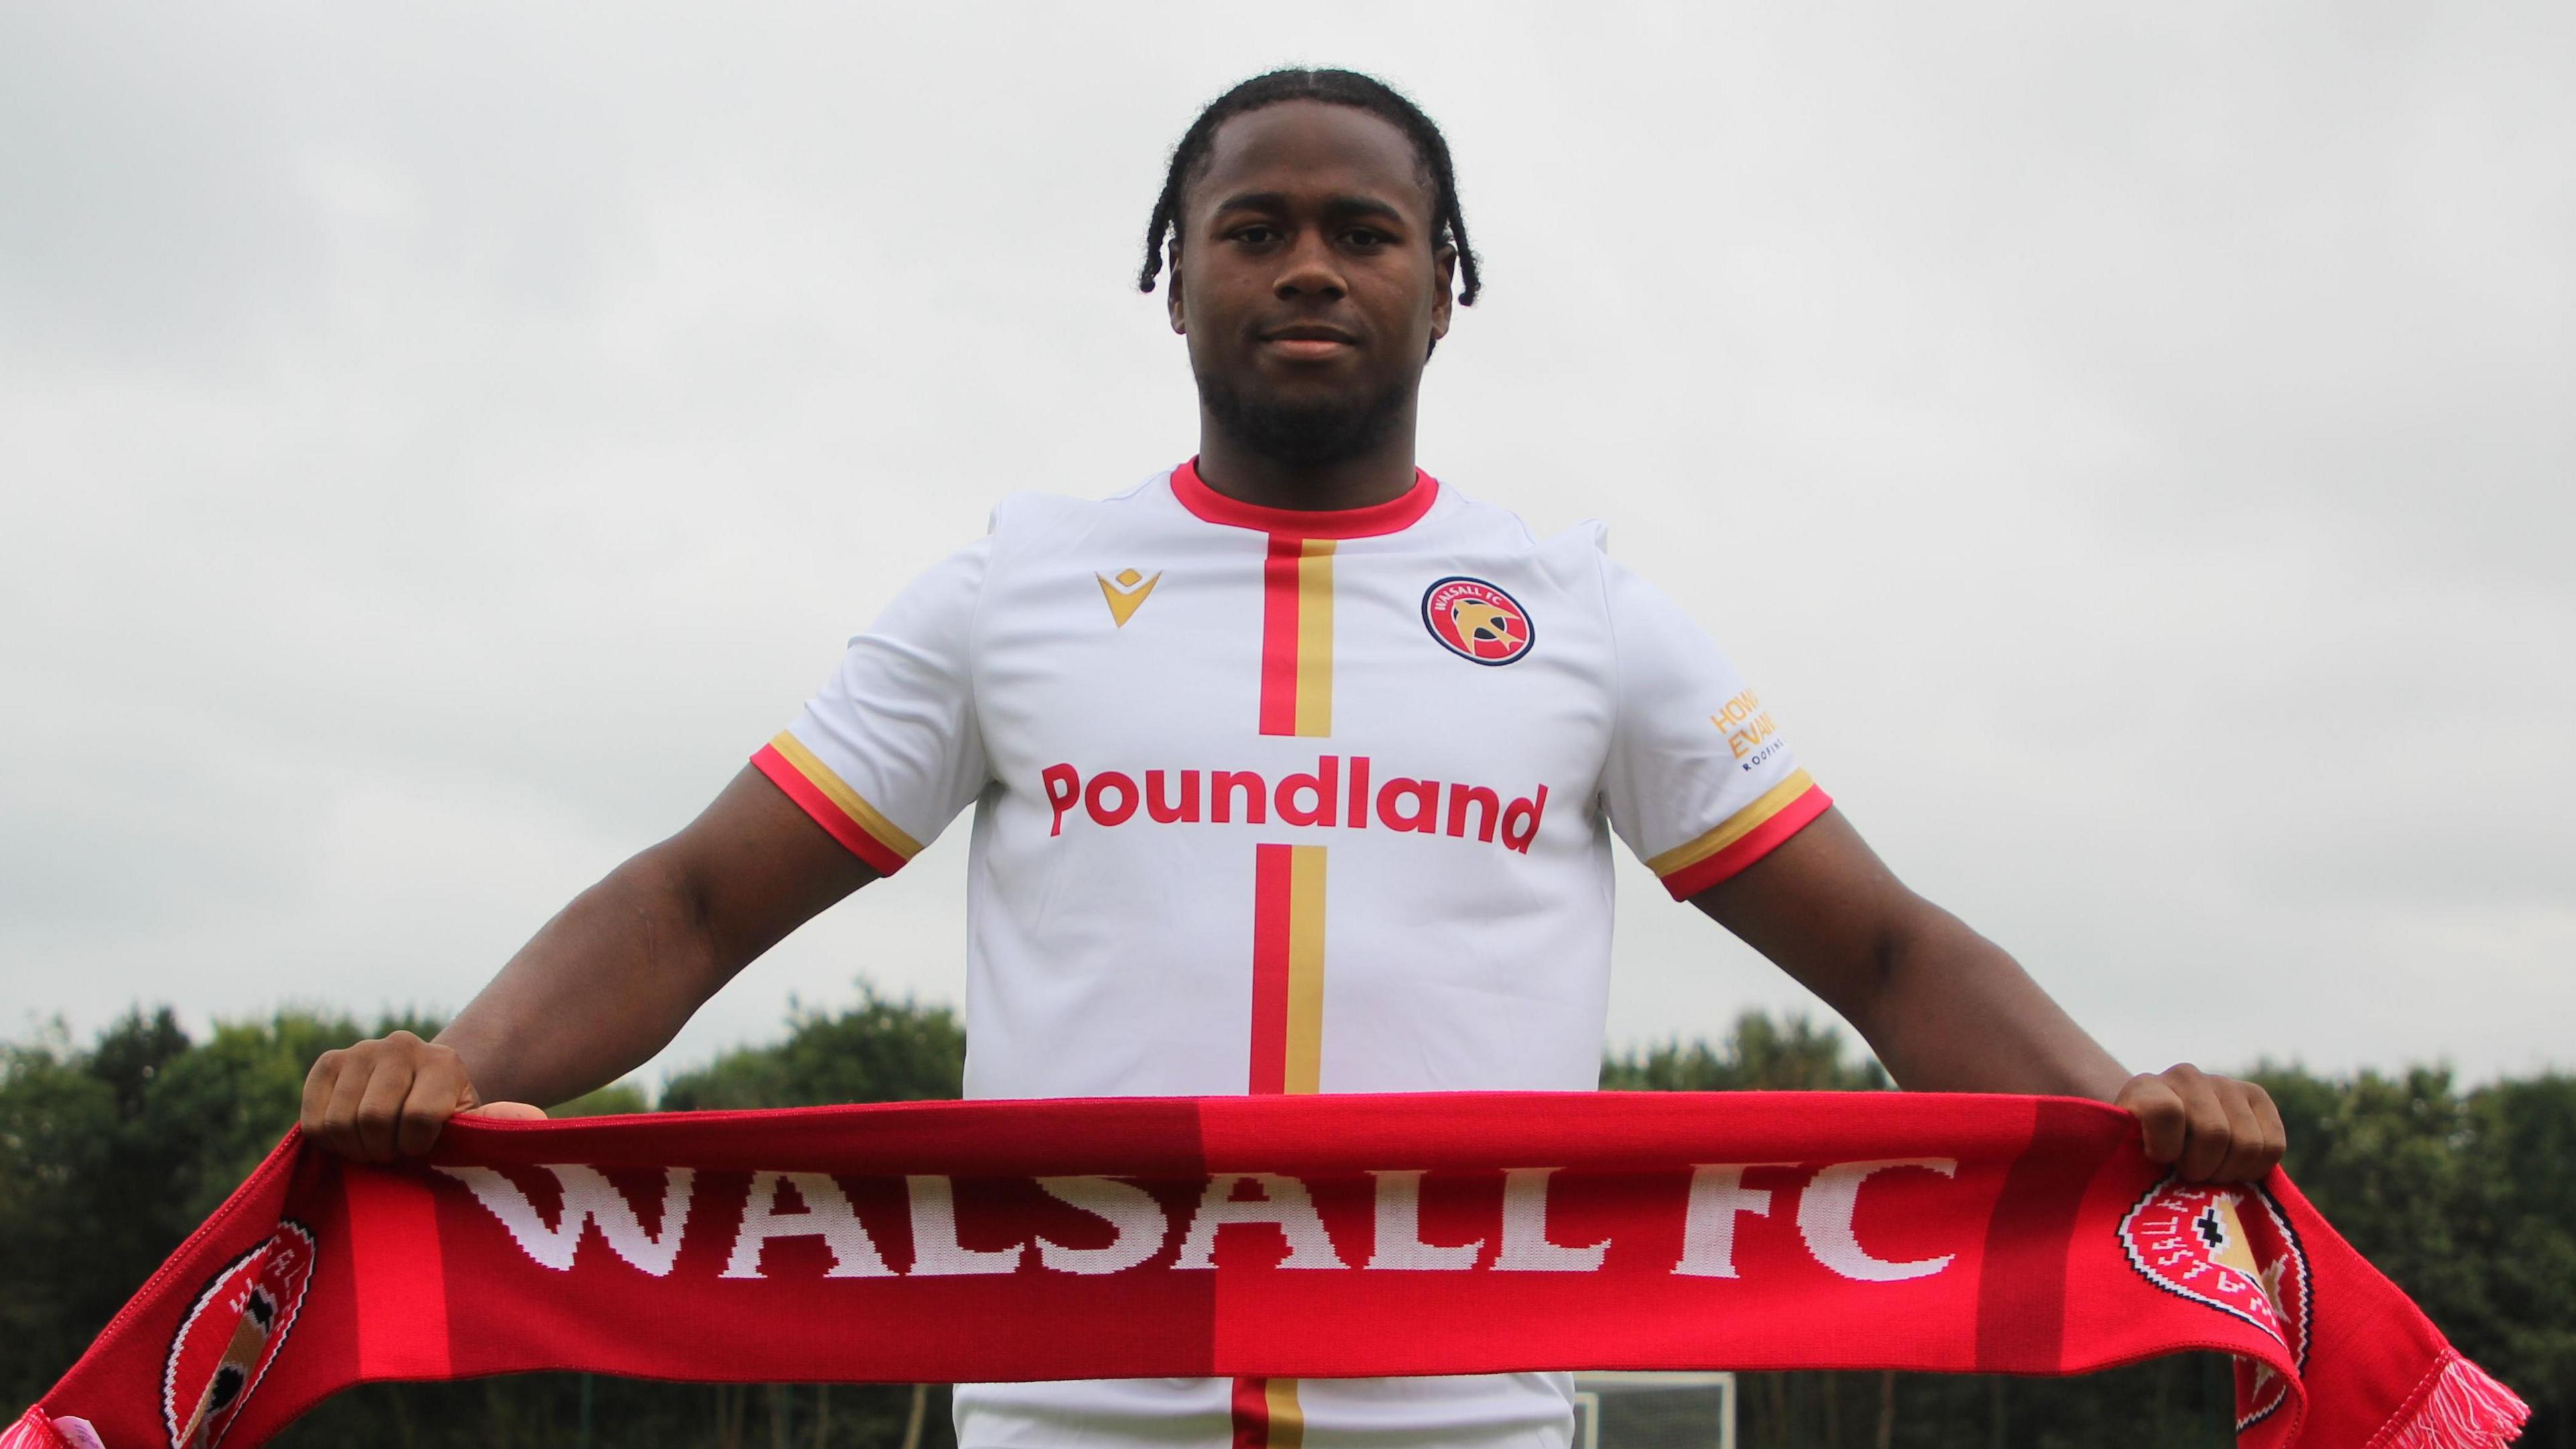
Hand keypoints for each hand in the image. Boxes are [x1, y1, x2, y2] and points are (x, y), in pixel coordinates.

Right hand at [300, 1030, 544, 1161]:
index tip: (425, 1148)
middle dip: (383, 1149)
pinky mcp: (328, 1062)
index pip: (419, 1118)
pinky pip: (313, 1119)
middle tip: (394, 1151)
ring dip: (355, 1147)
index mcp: (445, 1062)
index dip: (418, 1146)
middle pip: (374, 1119)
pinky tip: (350, 1135)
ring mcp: (361, 1050)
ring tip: (374, 1143)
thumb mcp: (476, 1126)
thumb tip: (536, 1120)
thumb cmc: (447, 1122)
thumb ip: (499, 1124)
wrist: (416, 1094)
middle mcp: (402, 1045)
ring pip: (339, 1121)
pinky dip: (328, 1140)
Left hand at [2115, 1064, 2285, 1181]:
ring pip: (2246, 1142)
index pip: (2165, 1112)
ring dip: (2228, 1171)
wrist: (2161, 1136)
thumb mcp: (2120, 1159)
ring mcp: (2224, 1083)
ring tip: (2209, 1171)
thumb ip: (2122, 1159)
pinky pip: (2273, 1145)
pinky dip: (2255, 1168)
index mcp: (2145, 1089)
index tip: (2157, 1161)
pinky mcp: (2257, 1097)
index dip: (2166, 1148)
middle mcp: (2185, 1077)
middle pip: (2214, 1133)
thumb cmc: (2139, 1157)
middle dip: (2202, 1169)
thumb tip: (2148, 1168)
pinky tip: (2233, 1166)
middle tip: (2187, 1175)